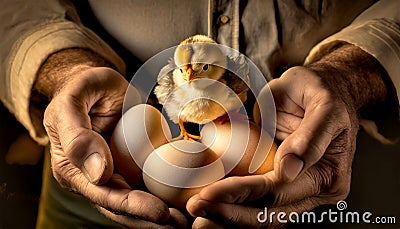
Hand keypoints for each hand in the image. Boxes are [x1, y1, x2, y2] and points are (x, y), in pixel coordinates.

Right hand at [39, 50, 186, 227]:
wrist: (96, 83)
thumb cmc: (80, 89)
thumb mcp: (70, 105)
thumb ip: (77, 137)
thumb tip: (98, 175)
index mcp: (72, 171)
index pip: (105, 196)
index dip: (134, 208)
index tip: (161, 212)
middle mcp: (94, 178)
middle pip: (123, 207)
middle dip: (151, 219)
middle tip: (182, 224)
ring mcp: (115, 172)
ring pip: (138, 199)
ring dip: (162, 213)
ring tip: (188, 218)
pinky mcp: (131, 163)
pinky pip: (149, 180)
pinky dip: (167, 191)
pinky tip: (187, 196)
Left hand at [187, 44, 387, 227]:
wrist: (325, 90)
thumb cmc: (320, 92)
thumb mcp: (323, 105)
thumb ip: (310, 136)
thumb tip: (288, 169)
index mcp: (328, 175)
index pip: (278, 191)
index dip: (240, 194)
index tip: (209, 193)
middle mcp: (315, 191)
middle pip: (268, 212)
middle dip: (228, 212)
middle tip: (196, 207)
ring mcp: (299, 192)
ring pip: (263, 215)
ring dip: (228, 218)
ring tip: (199, 214)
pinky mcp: (284, 186)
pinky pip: (259, 204)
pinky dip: (235, 207)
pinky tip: (212, 207)